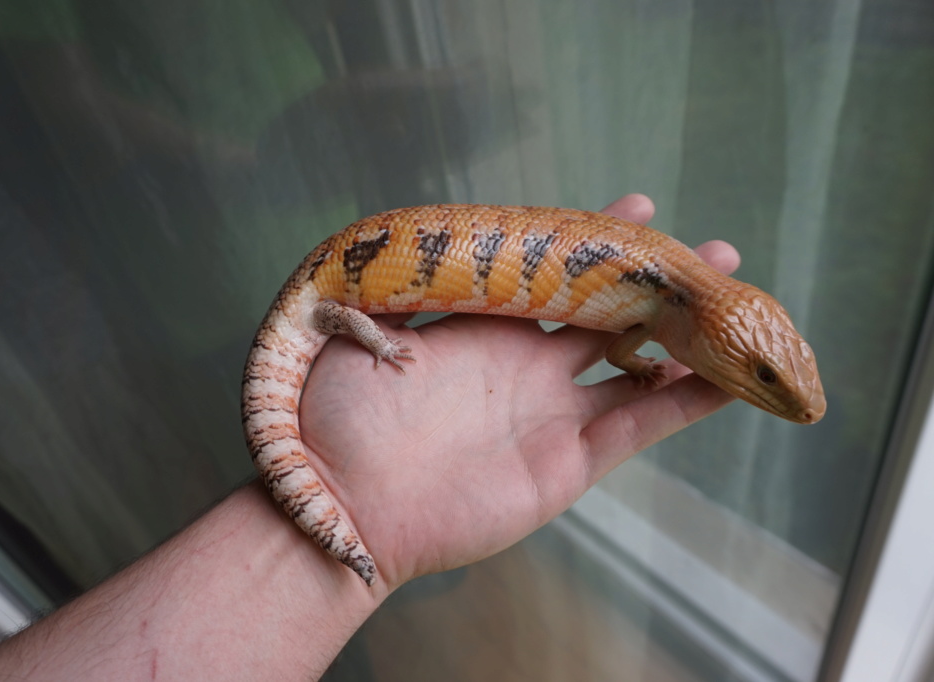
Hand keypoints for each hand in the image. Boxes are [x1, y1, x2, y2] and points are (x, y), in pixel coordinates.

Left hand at [299, 194, 740, 589]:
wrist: (346, 500)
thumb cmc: (340, 415)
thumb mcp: (361, 330)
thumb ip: (400, 292)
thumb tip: (418, 246)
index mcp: (484, 331)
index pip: (553, 278)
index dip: (595, 246)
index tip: (636, 208)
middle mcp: (526, 368)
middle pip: (610, 318)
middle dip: (657, 286)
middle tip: (709, 251)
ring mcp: (551, 415)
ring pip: (637, 369)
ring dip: (686, 339)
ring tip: (734, 305)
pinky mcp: (568, 464)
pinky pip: (638, 427)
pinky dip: (684, 404)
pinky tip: (727, 378)